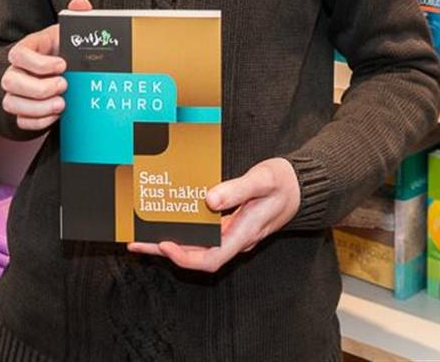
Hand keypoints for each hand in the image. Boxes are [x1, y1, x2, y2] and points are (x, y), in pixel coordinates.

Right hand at [0, 0, 91, 130]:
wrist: (59, 70)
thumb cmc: (61, 50)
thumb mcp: (69, 32)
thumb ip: (76, 16)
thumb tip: (80, 4)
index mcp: (27, 49)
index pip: (19, 54)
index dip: (39, 63)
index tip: (63, 65)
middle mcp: (16, 70)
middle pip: (10, 81)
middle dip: (38, 88)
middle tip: (63, 86)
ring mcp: (15, 91)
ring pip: (11, 103)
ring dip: (38, 107)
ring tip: (61, 104)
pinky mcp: (21, 110)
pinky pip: (20, 121)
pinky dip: (37, 121)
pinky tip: (55, 115)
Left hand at [127, 156, 299, 271]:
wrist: (302, 186)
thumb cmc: (284, 183)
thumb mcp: (262, 180)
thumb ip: (237, 190)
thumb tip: (209, 200)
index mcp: (244, 234)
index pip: (211, 259)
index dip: (185, 257)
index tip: (165, 243)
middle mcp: (236, 238)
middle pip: (198, 255)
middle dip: (166, 249)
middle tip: (137, 241)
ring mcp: (234, 233)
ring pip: (200, 244)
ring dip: (173, 239)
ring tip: (145, 231)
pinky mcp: (232, 224)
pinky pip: (206, 232)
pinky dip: (187, 227)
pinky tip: (173, 217)